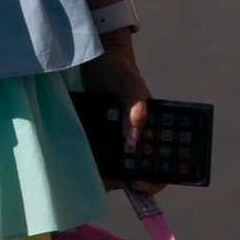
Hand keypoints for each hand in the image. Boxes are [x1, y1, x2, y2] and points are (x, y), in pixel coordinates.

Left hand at [81, 30, 161, 195]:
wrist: (96, 56)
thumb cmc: (119, 68)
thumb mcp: (129, 85)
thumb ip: (134, 109)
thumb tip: (131, 141)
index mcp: (151, 129)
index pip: (161, 163)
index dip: (153, 180)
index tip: (136, 183)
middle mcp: (134, 136)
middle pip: (134, 169)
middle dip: (123, 180)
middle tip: (106, 181)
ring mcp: (115, 135)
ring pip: (115, 164)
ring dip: (105, 173)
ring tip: (91, 175)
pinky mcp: (96, 132)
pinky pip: (96, 151)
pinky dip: (90, 159)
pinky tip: (79, 161)